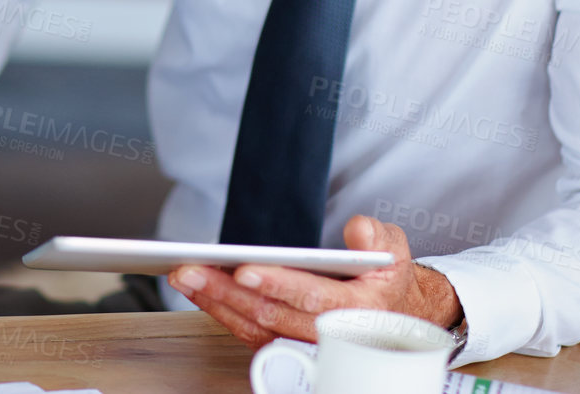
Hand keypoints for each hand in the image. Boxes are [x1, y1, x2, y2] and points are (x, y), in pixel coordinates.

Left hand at [167, 215, 460, 345]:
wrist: (392, 317)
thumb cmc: (385, 281)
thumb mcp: (394, 251)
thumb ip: (378, 238)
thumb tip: (360, 233)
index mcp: (357, 311)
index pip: (312, 297)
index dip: (277, 284)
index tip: (245, 269)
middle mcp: (327, 334)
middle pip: (270, 315)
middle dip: (227, 291)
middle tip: (192, 269)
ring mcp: (304, 344)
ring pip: (254, 327)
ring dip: (216, 303)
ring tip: (185, 276)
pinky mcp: (286, 345)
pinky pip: (250, 333)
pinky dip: (222, 312)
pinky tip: (200, 291)